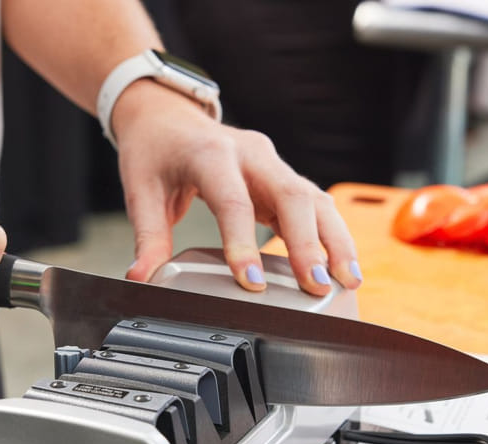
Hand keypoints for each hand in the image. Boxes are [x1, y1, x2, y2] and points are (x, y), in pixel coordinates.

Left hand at [110, 80, 361, 294]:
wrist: (167, 115)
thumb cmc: (155, 150)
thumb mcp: (141, 191)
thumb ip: (148, 237)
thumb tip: (142, 277)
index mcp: (212, 154)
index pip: (234, 202)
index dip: (244, 243)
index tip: (252, 281)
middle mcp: (251, 154)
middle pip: (292, 196)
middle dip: (309, 244)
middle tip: (316, 284)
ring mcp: (272, 163)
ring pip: (315, 199)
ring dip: (335, 241)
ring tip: (347, 280)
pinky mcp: (282, 177)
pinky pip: (315, 204)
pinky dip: (332, 234)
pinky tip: (343, 265)